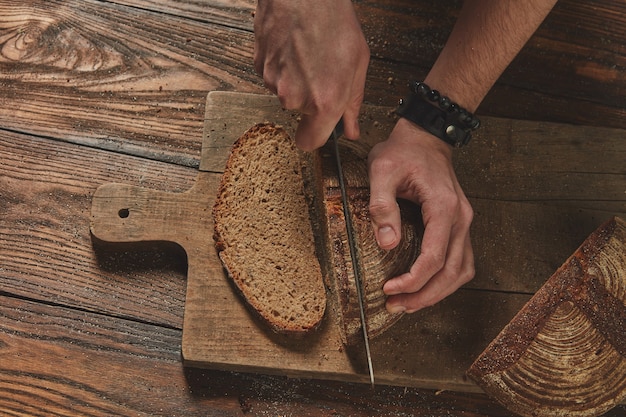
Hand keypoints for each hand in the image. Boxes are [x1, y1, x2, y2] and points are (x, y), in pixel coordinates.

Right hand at [253, 0, 368, 149]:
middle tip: (323, 71)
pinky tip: (294, 47)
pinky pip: (273, 77)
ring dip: (297, 80)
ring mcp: (274, 82)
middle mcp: (295, 97)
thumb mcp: (358, 64)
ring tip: (309, 53)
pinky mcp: (260, 66)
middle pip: (299, 113)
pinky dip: (283, 66)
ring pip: (286, 93)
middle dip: (310, 99)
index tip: (319, 128)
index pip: (309, 142)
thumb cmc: (333, 20)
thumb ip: (353, 103)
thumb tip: (351, 128)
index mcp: (324, 101)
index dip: (315, 136)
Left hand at [368, 118, 474, 312]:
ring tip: (409, 303)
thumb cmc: (403, 151)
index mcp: (444, 208)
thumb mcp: (382, 170)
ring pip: (461, 271)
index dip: (412, 280)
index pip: (434, 257)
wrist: (426, 137)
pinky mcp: (458, 225)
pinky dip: (445, 279)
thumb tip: (387, 244)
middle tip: (397, 306)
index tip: (389, 290)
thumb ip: (382, 205)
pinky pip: (460, 261)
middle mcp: (461, 219)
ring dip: (438, 292)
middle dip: (425, 295)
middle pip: (452, 272)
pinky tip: (424, 286)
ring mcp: (464, 223)